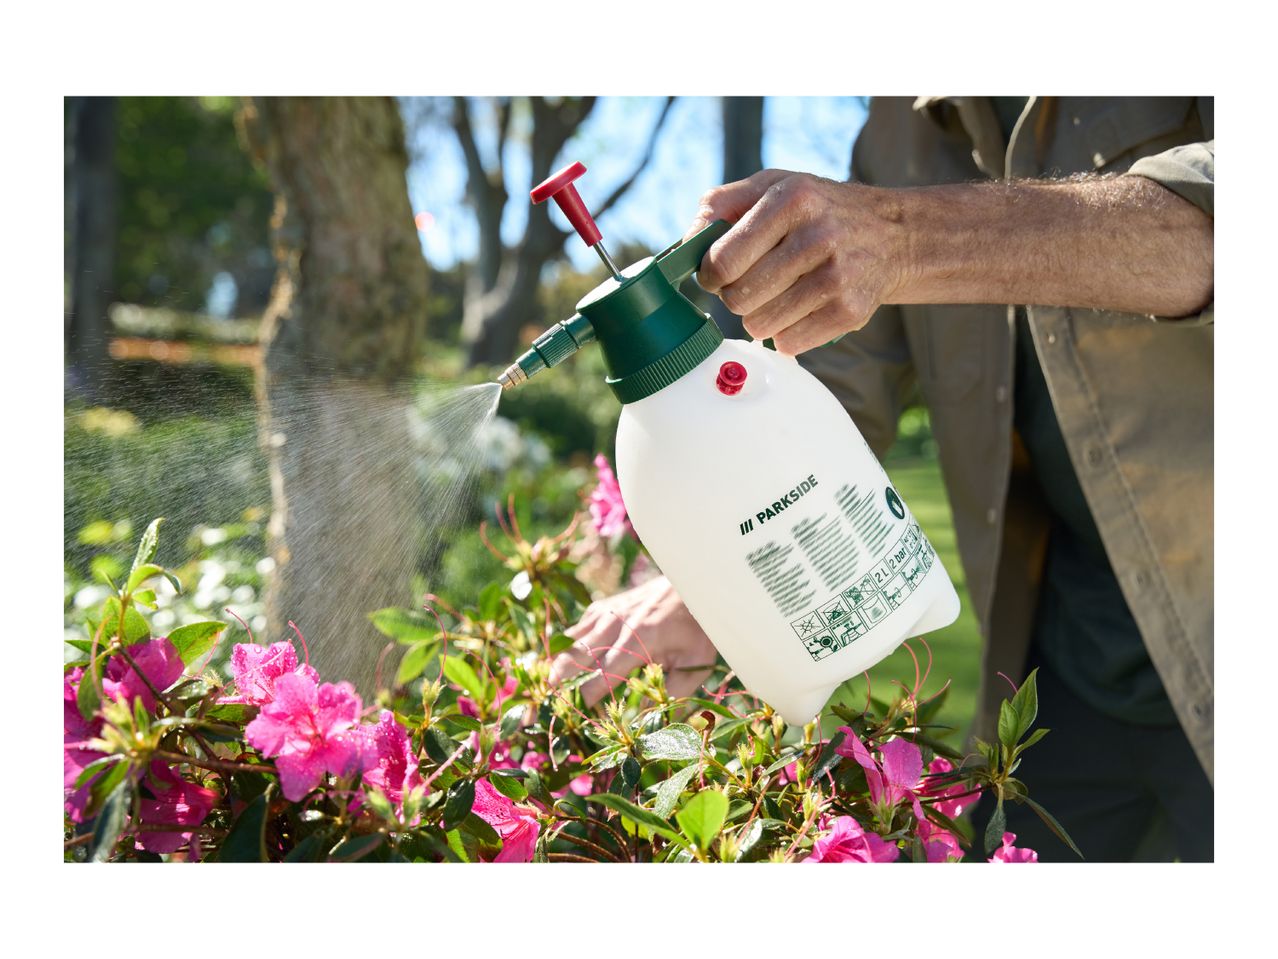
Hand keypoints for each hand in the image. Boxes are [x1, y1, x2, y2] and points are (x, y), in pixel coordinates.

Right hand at [548, 576, 718, 706]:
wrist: (693, 585)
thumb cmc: (697, 628)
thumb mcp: (695, 663)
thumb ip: (672, 693)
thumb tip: (649, 722)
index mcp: (636, 640)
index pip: (600, 677)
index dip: (585, 700)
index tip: (577, 719)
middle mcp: (614, 624)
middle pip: (574, 660)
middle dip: (558, 687)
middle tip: (543, 710)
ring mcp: (604, 613)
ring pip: (568, 644)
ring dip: (555, 669)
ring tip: (545, 693)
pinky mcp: (601, 608)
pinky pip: (575, 631)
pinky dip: (564, 650)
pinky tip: (559, 668)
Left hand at [685, 169, 911, 354]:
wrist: (892, 235)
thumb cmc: (817, 211)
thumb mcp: (773, 186)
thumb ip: (722, 206)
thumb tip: (686, 244)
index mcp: (792, 199)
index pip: (723, 259)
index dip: (710, 275)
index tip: (716, 274)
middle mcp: (818, 235)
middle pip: (738, 298)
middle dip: (735, 296)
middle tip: (752, 283)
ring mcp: (838, 276)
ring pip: (759, 325)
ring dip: (760, 316)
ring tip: (779, 295)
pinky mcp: (851, 311)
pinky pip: (788, 343)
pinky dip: (785, 333)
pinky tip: (801, 310)